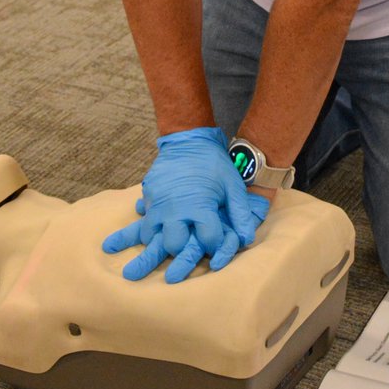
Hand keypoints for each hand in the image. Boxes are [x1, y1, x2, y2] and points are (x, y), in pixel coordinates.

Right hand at [102, 126, 267, 282]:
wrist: (188, 139)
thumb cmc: (214, 163)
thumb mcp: (233, 185)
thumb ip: (241, 213)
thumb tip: (247, 240)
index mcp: (199, 207)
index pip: (207, 241)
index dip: (215, 244)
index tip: (215, 240)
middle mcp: (175, 208)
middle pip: (174, 246)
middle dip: (182, 249)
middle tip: (189, 241)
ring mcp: (157, 202)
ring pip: (151, 237)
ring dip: (160, 240)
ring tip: (169, 237)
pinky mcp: (146, 196)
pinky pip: (142, 220)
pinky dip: (148, 226)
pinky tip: (155, 225)